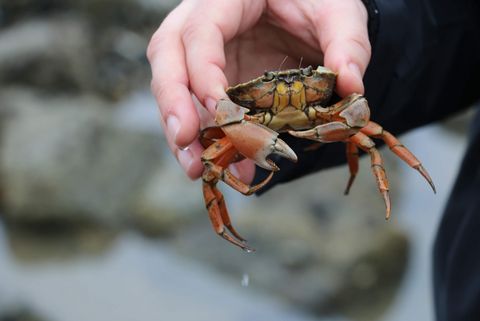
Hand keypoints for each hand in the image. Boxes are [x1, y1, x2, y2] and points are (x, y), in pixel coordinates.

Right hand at [147, 0, 370, 180]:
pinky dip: (207, 136)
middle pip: (167, 56)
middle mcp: (203, 20)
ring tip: (196, 167)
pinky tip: (221, 163)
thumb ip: (347, 43)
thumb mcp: (339, 11)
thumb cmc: (317, 1)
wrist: (310, 10)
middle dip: (172, 102)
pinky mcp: (211, 77)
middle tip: (186, 141)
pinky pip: (197, 107)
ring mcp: (203, 52)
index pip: (200, 31)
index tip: (220, 112)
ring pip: (173, 85)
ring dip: (182, 129)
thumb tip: (350, 86)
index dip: (203, 71)